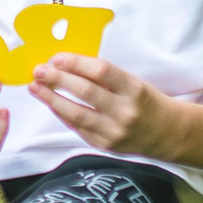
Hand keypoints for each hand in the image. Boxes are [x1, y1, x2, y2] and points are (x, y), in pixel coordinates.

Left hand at [30, 53, 178, 156]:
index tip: (57, 57)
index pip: (101, 72)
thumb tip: (67, 65)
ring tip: (35, 87)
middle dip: (58, 80)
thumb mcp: (133, 83)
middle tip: (39, 70)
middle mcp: (125, 111)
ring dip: (52, 99)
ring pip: (76, 114)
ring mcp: (114, 132)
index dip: (76, 63)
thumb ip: (105, 77)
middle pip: (85, 92)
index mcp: (134, 89)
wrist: (167, 133)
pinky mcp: (105, 146)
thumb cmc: (145, 101)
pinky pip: (77, 128)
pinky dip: (62, 114)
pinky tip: (50, 103)